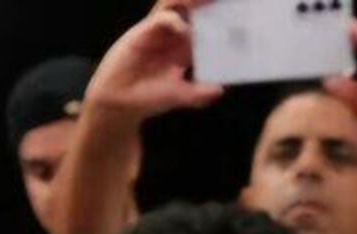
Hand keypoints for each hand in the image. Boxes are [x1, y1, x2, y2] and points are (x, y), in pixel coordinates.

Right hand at [89, 0, 222, 124]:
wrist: (119, 101)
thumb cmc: (148, 97)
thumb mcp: (179, 96)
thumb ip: (199, 94)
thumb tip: (221, 89)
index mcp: (184, 48)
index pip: (205, 26)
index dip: (219, 19)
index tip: (237, 14)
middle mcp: (173, 35)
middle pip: (193, 8)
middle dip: (207, 3)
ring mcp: (158, 30)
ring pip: (177, 4)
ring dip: (193, 1)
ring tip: (209, 0)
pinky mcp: (144, 31)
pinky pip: (163, 18)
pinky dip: (176, 22)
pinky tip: (185, 32)